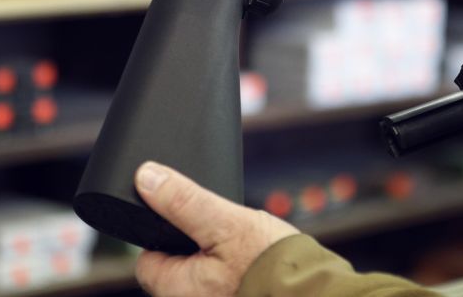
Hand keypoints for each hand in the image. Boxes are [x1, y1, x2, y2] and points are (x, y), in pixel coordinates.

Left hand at [133, 161, 299, 296]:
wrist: (314, 291)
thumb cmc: (272, 264)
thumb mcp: (226, 222)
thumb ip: (184, 201)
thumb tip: (147, 177)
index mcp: (175, 291)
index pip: (148, 257)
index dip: (166, 232)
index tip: (192, 222)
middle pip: (177, 265)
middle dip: (199, 244)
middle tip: (227, 235)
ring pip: (203, 272)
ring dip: (220, 257)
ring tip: (245, 248)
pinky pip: (224, 281)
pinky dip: (237, 270)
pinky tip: (253, 261)